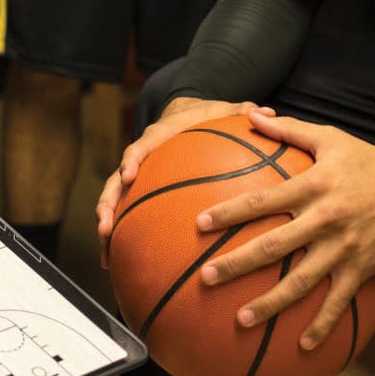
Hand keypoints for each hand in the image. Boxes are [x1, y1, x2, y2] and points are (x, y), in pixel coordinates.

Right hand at [95, 97, 244, 266]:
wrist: (184, 114)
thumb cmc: (206, 116)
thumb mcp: (225, 110)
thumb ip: (244, 113)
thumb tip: (269, 113)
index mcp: (158, 136)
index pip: (140, 147)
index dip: (132, 161)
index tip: (128, 176)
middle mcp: (141, 158)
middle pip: (115, 181)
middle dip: (107, 204)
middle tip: (105, 227)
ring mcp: (137, 177)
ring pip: (114, 201)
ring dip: (107, 226)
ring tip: (106, 254)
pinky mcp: (140, 192)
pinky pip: (127, 214)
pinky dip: (121, 238)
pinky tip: (118, 264)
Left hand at [191, 109, 374, 349]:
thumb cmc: (369, 160)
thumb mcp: (330, 138)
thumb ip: (289, 129)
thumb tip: (253, 114)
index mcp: (312, 186)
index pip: (262, 201)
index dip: (230, 212)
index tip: (200, 224)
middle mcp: (324, 220)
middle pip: (274, 246)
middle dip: (238, 264)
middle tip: (207, 278)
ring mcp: (344, 248)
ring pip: (301, 281)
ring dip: (270, 303)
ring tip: (241, 320)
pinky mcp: (363, 269)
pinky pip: (338, 302)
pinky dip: (321, 325)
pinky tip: (303, 346)